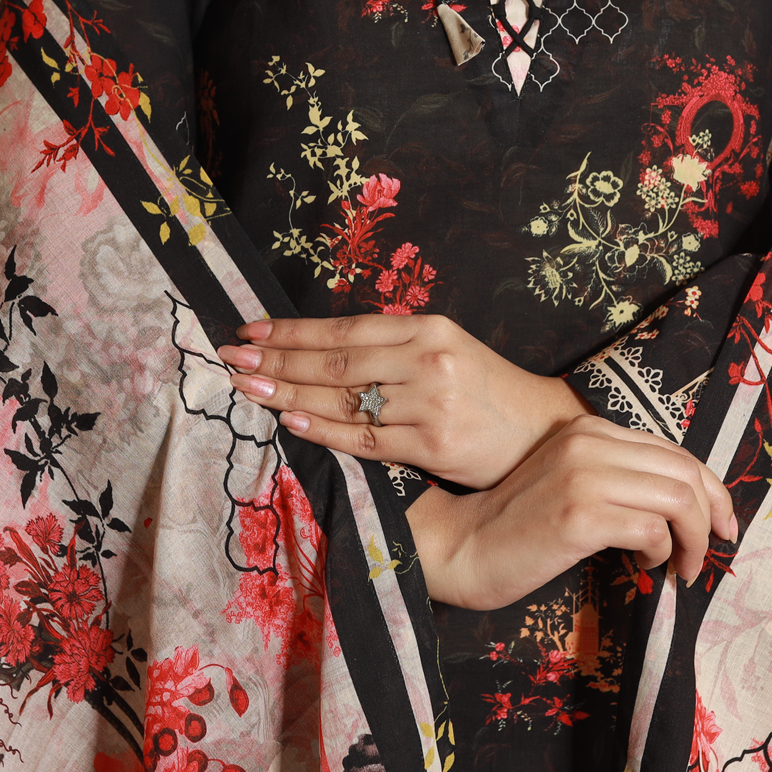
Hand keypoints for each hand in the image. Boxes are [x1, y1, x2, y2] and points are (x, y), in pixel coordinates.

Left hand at [217, 314, 591, 489]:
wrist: (541, 428)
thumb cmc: (484, 388)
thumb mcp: (445, 349)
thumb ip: (392, 348)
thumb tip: (320, 352)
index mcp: (427, 328)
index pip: (345, 330)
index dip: (293, 332)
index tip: (250, 333)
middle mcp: (426, 359)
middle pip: (336, 362)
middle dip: (277, 362)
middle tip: (231, 360)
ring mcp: (430, 402)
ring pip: (344, 400)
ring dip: (288, 396)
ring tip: (247, 391)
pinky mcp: (434, 443)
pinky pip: (366, 439)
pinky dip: (325, 432)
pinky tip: (292, 425)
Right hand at [405, 415, 735, 609]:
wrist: (465, 546)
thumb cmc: (522, 525)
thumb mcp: (573, 483)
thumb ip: (619, 477)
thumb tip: (688, 505)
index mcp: (590, 429)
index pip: (675, 450)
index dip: (712, 490)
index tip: (724, 526)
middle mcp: (589, 442)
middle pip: (685, 471)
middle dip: (712, 517)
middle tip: (708, 555)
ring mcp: (583, 475)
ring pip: (678, 498)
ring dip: (692, 541)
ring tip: (678, 568)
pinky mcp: (578, 514)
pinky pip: (651, 529)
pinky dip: (661, 554)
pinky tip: (644, 569)